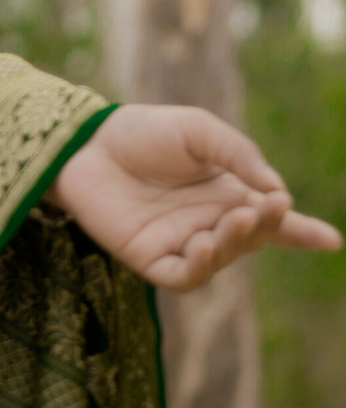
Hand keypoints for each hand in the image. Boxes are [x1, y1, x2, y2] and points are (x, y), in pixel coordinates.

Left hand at [49, 104, 340, 290]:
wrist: (85, 139)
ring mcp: (178, 242)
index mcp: (226, 193)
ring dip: (234, 244)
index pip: (271, 220)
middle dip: (264, 225)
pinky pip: (180, 277)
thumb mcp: (199, 131)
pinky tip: (203, 246)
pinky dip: (197, 268)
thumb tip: (277, 193)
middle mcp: (207, 222)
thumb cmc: (143, 132)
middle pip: (250, 238)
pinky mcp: (147, 257)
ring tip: (233, 219)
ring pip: (220, 260)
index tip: (331, 240)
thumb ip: (239, 156)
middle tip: (265, 206)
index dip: (302, 231)